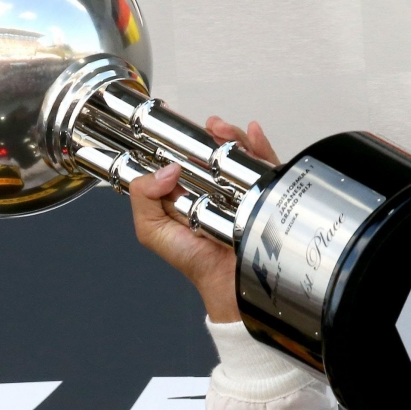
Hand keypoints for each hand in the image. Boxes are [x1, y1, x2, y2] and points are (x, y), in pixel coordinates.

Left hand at [127, 118, 278, 323]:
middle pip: (213, 149)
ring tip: (221, 130)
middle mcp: (213, 188)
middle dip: (210, 134)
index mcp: (185, 193)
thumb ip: (143, 199)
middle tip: (205, 128)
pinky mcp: (264, 195)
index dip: (180, 139)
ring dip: (233, 135)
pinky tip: (253, 133)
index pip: (183, 156)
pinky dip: (261, 146)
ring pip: (239, 152)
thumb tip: (166, 169)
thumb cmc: (194, 262)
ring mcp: (240, 190)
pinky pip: (267, 165)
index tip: (174, 124)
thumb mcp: (152, 231)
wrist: (229, 285)